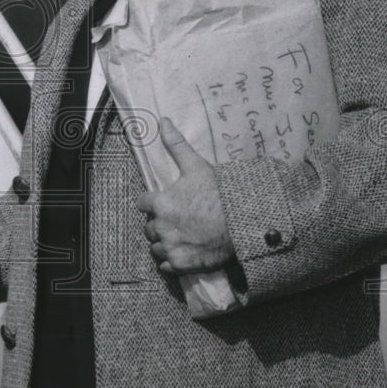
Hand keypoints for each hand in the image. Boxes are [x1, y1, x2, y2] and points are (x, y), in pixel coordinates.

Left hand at [136, 118, 235, 274]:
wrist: (244, 222)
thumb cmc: (219, 193)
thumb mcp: (196, 166)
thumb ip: (176, 145)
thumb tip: (162, 121)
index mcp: (160, 203)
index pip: (142, 203)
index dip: (153, 202)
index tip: (166, 202)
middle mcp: (161, 227)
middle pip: (148, 227)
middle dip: (159, 224)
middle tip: (179, 220)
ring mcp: (170, 248)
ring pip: (155, 247)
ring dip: (164, 243)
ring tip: (183, 236)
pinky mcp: (180, 265)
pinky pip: (165, 266)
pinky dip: (172, 261)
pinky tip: (186, 251)